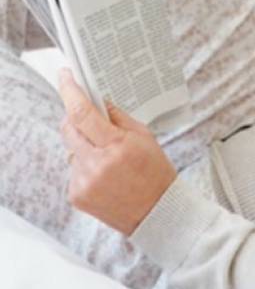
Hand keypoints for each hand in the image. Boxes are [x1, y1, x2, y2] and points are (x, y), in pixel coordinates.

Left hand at [58, 68, 176, 235]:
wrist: (156, 212)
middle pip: (69, 128)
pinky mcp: (75, 194)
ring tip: (108, 159)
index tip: (65, 76)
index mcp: (116, 146)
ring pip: (71, 148)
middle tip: (90, 118)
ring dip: (83, 145)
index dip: (70, 91)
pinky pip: (73, 168)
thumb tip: (97, 100)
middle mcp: (96, 164)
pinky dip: (84, 165)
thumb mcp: (144, 137)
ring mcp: (83, 181)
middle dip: (75, 117)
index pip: (83, 113)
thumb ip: (118, 117)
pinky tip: (104, 175)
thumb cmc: (154, 172)